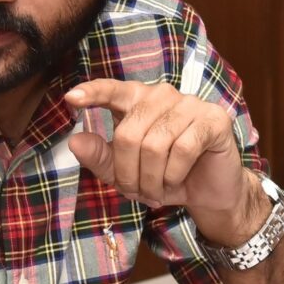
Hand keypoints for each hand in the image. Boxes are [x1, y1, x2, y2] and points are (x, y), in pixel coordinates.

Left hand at [65, 79, 263, 244]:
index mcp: (137, 100)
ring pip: (155, 145)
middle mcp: (162, 95)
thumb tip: (74, 141)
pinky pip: (183, 149)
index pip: (112, 90)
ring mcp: (190, 104)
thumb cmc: (164, 176)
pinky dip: (174, 174)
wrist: (209, 193)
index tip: (70, 98)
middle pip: (128, 134)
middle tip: (136, 192)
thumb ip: (100, 157)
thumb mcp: (125, 173)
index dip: (92, 93)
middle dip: (128, 173)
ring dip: (152, 179)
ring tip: (156, 191)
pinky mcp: (213, 119)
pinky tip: (177, 179)